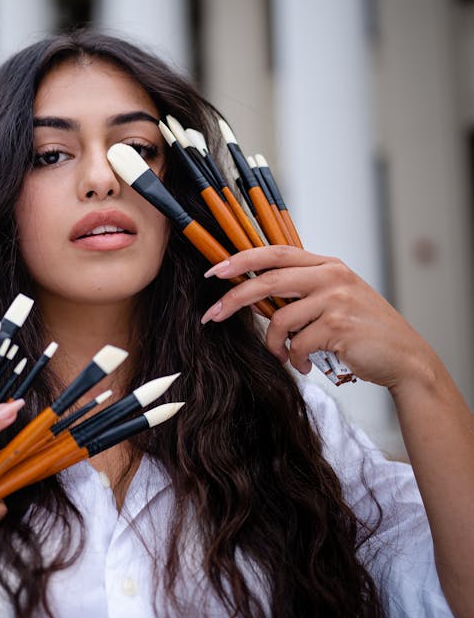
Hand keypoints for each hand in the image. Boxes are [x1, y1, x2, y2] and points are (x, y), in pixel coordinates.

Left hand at [201, 245, 435, 389]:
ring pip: (280, 319)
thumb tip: (257, 298)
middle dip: (234, 298)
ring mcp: (336, 299)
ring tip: (285, 357)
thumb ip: (304, 293)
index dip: (243, 259)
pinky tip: (305, 365)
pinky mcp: (338, 325)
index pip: (277, 252)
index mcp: (328, 265)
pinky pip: (297, 344)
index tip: (215, 270)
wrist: (404, 358)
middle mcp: (332, 276)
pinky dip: (295, 359)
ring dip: (275, 344)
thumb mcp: (336, 300)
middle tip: (212, 315)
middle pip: (268, 280)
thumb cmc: (365, 332)